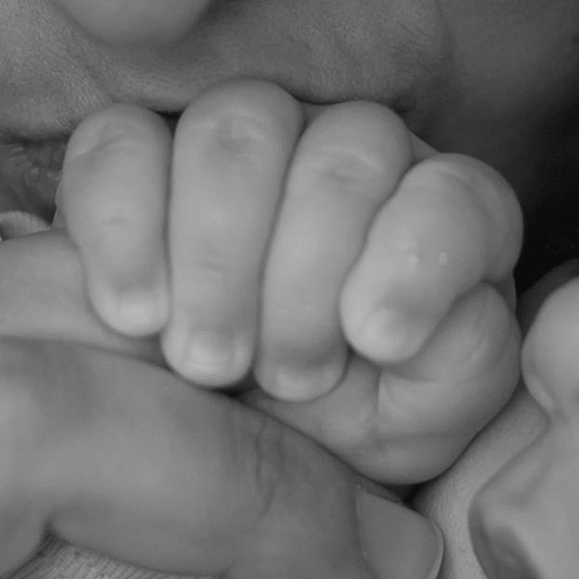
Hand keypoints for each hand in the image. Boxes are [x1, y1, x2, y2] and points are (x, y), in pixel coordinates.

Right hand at [57, 83, 521, 485]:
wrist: (180, 453)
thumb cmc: (318, 434)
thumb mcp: (406, 428)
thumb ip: (457, 370)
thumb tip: (419, 324)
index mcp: (431, 219)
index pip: (458, 195)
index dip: (420, 257)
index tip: (373, 339)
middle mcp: (341, 159)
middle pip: (350, 148)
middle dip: (309, 273)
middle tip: (278, 377)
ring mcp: (235, 144)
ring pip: (240, 125)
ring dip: (220, 251)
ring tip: (202, 359)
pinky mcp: (128, 154)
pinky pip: (121, 141)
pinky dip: (124, 226)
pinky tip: (132, 315)